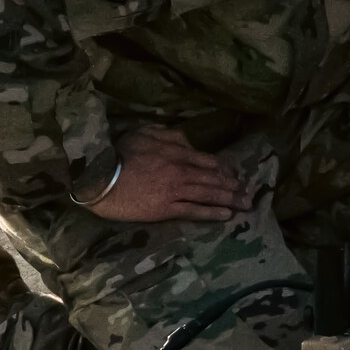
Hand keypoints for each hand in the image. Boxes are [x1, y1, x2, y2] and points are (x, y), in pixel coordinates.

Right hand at [91, 126, 251, 222]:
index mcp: (177, 152)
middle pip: (214, 178)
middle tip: (250, 192)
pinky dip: (212, 213)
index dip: (225, 168)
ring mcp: (175, 191)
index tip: (237, 174)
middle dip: (234, 186)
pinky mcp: (165, 209)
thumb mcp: (145, 133)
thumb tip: (188, 140)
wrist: (99, 178)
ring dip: (230, 199)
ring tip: (246, 204)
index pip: (208, 161)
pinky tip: (226, 215)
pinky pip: (194, 211)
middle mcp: (181, 171)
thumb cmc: (119, 153)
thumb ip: (169, 134)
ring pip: (209, 194)